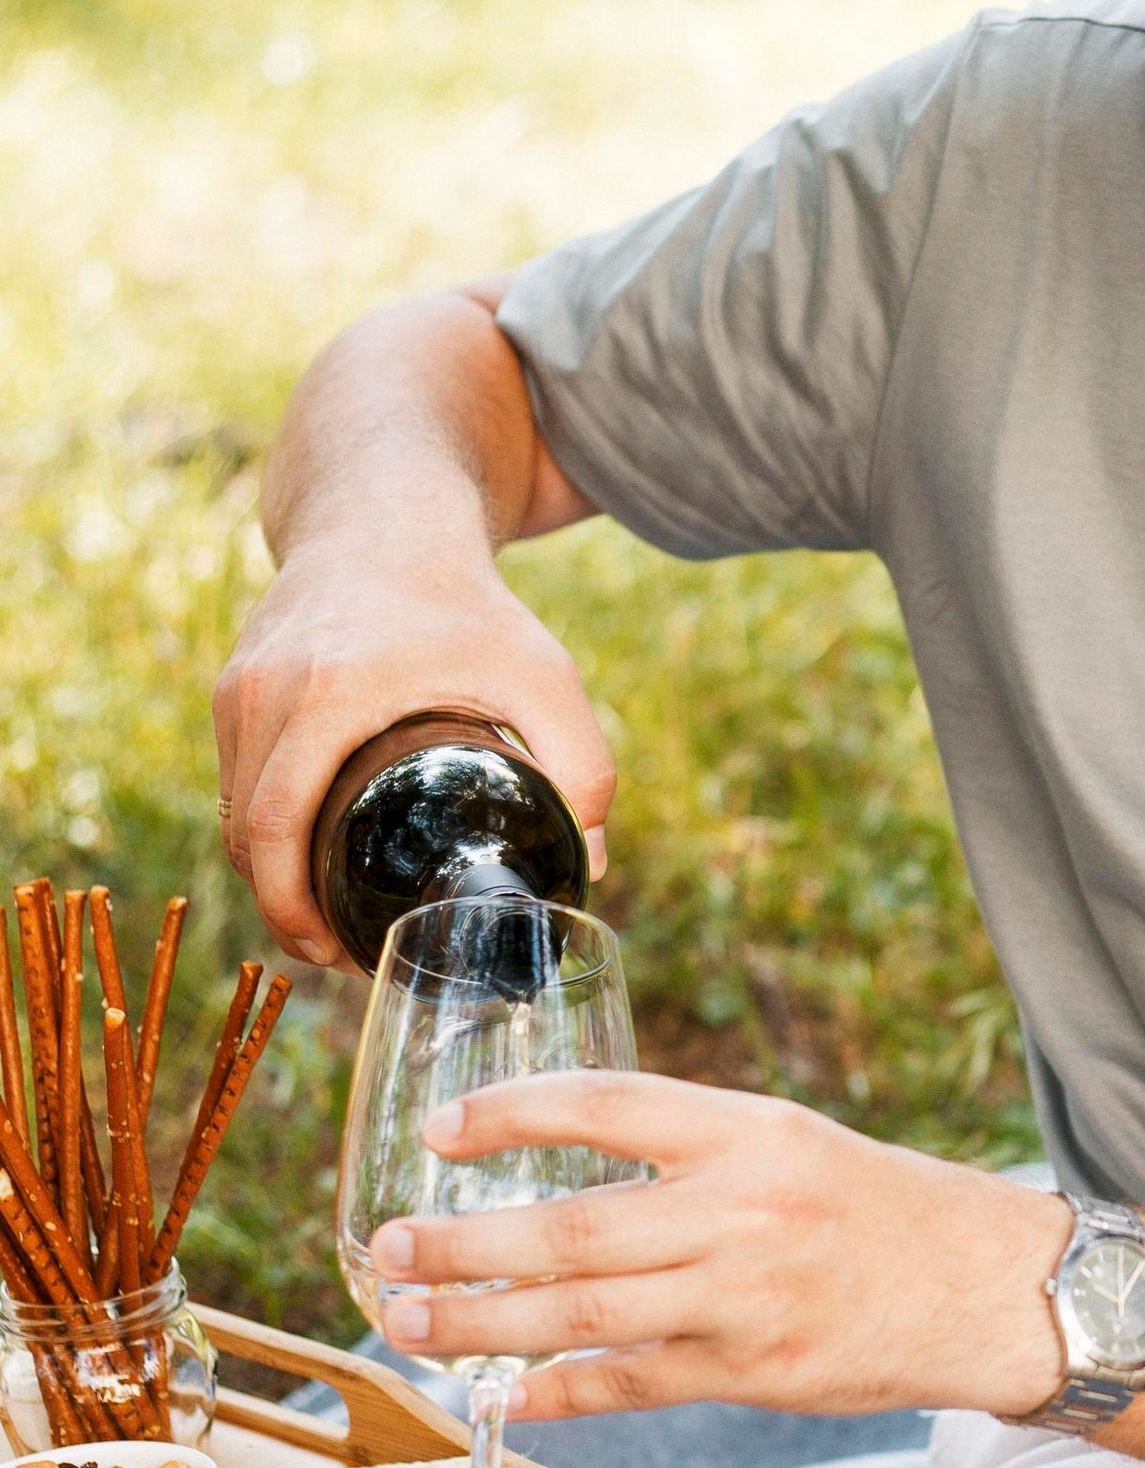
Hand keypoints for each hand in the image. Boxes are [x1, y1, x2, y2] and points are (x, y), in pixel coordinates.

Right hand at [215, 542, 615, 968]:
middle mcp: (264, 688)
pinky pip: (234, 775)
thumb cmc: (466, 598)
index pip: (276, 825)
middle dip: (282, 907)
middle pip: (246, 830)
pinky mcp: (232, 681)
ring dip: (269, 870)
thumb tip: (589, 861)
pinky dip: (261, 825)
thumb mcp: (543, 672)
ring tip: (324, 914)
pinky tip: (301, 857)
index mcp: (324, 693)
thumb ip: (582, 763)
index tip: (329, 953)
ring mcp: (239, 683)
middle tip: (335, 954)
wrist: (388, 513)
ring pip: (234, 806)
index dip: (290, 905)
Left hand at [366, 1073, 1068, 1423]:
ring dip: (484, 1323)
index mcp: (750, 1132)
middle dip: (466, 1242)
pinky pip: (632, 1382)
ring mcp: (747, 1299)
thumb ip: (684, 1151)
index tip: (442, 1130)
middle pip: (575, 1227)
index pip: (607, 1106)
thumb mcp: (789, 1142)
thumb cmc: (876, 1208)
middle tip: (389, 1246)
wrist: (989, 1288)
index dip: (514, 1115)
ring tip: (409, 1320)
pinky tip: (497, 1394)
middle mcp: (745, 1210)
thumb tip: (553, 1165)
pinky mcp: (754, 1372)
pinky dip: (556, 1389)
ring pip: (587, 1312)